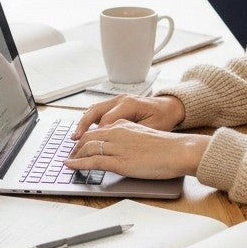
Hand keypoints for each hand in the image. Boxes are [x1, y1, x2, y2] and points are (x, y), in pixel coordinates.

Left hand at [63, 120, 208, 179]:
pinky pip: (92, 162)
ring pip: (87, 149)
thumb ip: (129, 137)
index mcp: (123, 124)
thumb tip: (121, 146)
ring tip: (68, 162)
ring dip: (74, 156)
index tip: (79, 144)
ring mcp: (116, 147)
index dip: (85, 138)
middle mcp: (116, 132)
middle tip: (71, 154)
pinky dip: (77, 164)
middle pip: (87, 137)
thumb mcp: (143, 134)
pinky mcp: (118, 162)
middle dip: (76, 147)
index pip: (97, 129)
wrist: (178, 151)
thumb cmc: (166, 146)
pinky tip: (70, 166)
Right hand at [71, 94, 185, 140]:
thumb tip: (117, 145)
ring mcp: (118, 99)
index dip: (97, 135)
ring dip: (84, 122)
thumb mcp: (152, 128)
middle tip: (75, 140)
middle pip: (95, 111)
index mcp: (129, 104)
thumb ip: (134, 134)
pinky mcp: (117, 103)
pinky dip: (91, 120)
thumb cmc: (164, 118)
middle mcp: (120, 99)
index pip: (106, 120)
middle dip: (83, 126)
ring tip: (75, 136)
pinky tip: (86, 130)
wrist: (171, 107)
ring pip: (94, 109)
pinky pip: (99, 110)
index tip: (91, 148)